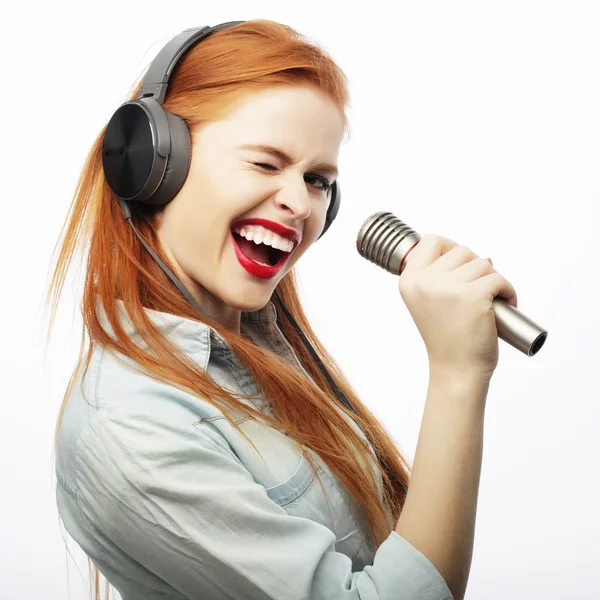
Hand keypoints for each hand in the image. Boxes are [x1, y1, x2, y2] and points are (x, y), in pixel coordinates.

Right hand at [398, 233, 517, 379]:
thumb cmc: (446, 337)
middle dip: (475, 268)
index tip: (458, 269)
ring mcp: (449, 288)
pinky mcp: (474, 296)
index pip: (431, 240)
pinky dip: (508, 291)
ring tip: (489, 302)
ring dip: (493, 280)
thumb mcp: (427, 302)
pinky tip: (504, 305)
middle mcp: (425, 282)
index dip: (449, 249)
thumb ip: (439, 276)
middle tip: (475, 293)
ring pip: (483, 263)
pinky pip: (499, 278)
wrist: (456, 369)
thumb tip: (481, 257)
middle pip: (462, 250)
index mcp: (409, 281)